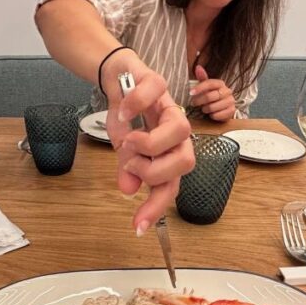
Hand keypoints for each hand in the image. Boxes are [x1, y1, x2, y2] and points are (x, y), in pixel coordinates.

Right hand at [104, 67, 194, 233]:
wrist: (118, 77)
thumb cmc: (126, 114)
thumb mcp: (123, 148)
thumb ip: (129, 169)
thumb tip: (128, 190)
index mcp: (169, 151)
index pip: (171, 185)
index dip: (156, 206)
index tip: (138, 227)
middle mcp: (176, 133)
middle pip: (187, 161)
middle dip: (154, 170)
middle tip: (130, 163)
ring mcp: (170, 106)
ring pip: (181, 131)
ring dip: (148, 142)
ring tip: (128, 139)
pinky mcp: (158, 83)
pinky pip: (153, 94)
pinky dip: (134, 106)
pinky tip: (122, 113)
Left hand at [188, 64, 235, 120]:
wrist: (223, 108)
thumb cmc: (212, 95)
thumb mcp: (206, 86)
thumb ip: (202, 77)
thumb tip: (198, 67)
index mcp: (220, 83)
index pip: (209, 83)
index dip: (199, 88)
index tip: (191, 93)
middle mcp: (227, 91)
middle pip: (209, 96)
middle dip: (199, 101)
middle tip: (194, 103)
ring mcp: (231, 101)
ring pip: (212, 107)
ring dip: (205, 109)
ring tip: (204, 109)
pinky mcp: (232, 111)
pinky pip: (217, 115)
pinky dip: (212, 115)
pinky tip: (211, 113)